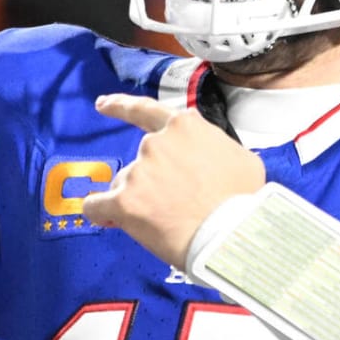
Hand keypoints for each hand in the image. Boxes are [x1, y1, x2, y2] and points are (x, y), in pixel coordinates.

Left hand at [83, 93, 265, 268]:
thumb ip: (213, 144)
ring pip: (125, 186)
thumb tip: (205, 148)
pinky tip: (115, 220)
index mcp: (183, 127)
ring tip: (169, 222)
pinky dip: (103, 213)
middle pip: (141, 162)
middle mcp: (155, 143)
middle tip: (177, 206)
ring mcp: (138, 172)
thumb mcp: (240, 157)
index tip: (103, 104)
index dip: (120, 106)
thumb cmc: (242, 201)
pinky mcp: (124, 201)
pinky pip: (97, 206)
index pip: (144, 110)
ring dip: (139, 201)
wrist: (232, 235)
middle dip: (153, 182)